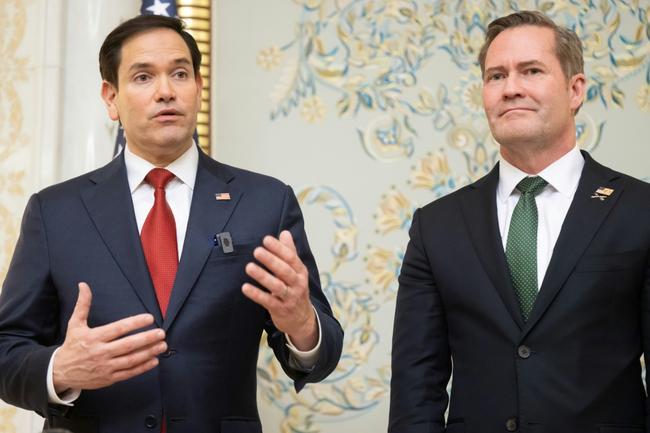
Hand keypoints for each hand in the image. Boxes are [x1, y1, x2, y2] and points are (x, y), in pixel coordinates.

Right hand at [52, 282, 166, 393]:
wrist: (60, 372)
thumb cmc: (72, 345)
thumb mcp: (75, 324)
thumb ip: (83, 305)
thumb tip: (83, 285)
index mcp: (94, 337)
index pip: (118, 329)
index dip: (134, 323)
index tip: (150, 318)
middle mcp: (100, 352)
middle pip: (127, 345)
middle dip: (146, 339)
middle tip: (161, 333)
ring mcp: (105, 367)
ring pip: (130, 360)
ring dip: (148, 353)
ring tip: (162, 346)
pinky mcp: (108, 379)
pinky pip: (128, 373)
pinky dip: (142, 367)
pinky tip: (154, 361)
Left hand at [242, 230, 317, 350]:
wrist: (302, 319)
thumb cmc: (296, 289)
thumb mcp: (296, 271)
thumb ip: (290, 252)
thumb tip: (284, 233)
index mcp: (301, 272)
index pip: (291, 258)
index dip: (279, 248)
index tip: (266, 239)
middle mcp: (297, 284)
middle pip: (285, 271)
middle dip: (271, 260)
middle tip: (257, 251)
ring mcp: (290, 298)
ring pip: (277, 286)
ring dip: (263, 276)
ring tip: (249, 267)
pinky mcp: (281, 310)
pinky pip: (268, 301)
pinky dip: (257, 294)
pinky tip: (245, 287)